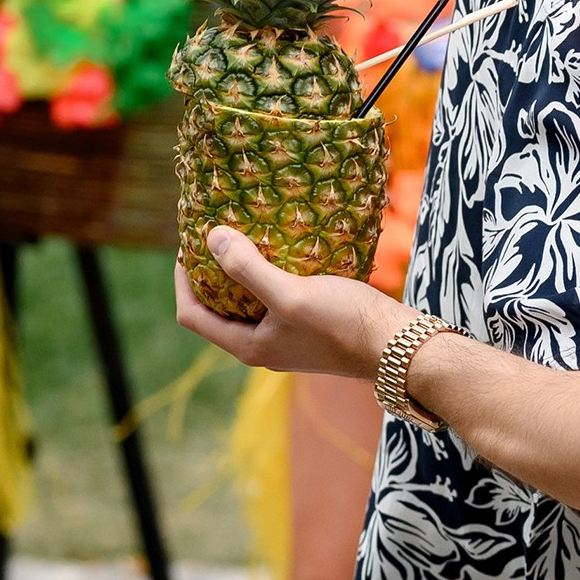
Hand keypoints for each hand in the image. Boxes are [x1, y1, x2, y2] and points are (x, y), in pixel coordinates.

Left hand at [175, 226, 416, 381]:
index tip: (186, 244)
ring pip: (247, 302)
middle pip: (217, 308)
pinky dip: (269, 274)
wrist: (396, 346)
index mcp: (248, 346)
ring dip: (241, 271)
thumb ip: (248, 268)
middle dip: (210, 272)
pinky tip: (282, 249)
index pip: (192, 316)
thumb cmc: (342, 324)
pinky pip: (274, 298)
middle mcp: (262, 346)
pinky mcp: (308, 327)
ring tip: (245, 234)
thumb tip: (211, 237)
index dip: (182, 280)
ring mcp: (286, 338)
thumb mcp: (290, 293)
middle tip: (213, 233)